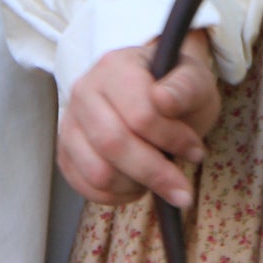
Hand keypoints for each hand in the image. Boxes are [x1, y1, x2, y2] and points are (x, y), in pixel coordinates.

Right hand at [57, 28, 220, 208]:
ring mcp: (70, 123)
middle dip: (154, 173)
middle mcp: (85, 91)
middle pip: (113, 144)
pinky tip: (137, 184)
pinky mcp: (66, 153)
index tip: (196, 151)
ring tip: (156, 178)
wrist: (156, 93)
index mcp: (116, 66)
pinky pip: (86, 188)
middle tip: (182, 189)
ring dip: (134, 185)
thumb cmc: (175, 89)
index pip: (139, 113)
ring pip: (97, 172)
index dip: (171, 139)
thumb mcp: (193, 80)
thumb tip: (163, 100)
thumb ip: (184, 88)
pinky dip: (116, 197)